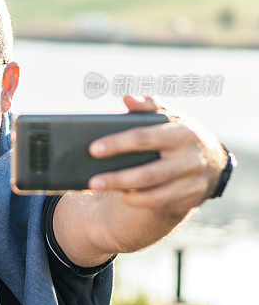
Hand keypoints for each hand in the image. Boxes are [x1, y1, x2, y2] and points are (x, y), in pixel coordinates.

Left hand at [87, 95, 226, 216]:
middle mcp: (190, 159)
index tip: (93, 149)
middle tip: (92, 181)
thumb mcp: (169, 116)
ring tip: (102, 188)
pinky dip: (139, 202)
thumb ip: (148, 105)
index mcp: (182, 133)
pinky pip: (161, 205)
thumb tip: (128, 99)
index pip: (144, 138)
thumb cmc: (179, 133)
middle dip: (116, 178)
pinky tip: (123, 196)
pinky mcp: (192, 199)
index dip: (117, 144)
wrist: (212, 159)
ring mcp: (193, 182)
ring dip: (125, 193)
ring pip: (154, 195)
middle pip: (147, 174)